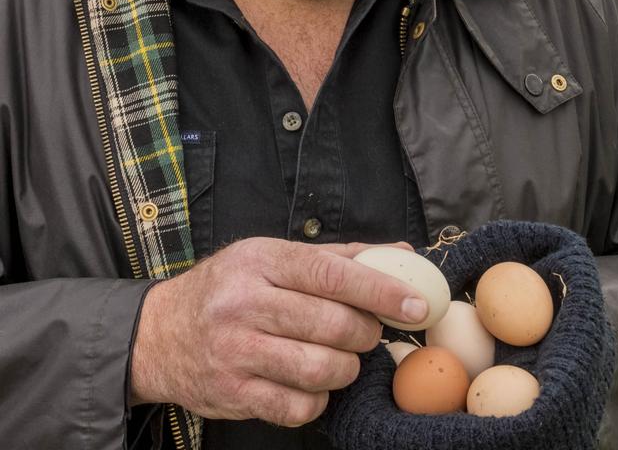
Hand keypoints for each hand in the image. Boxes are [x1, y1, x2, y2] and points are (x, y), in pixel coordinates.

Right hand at [129, 237, 426, 425]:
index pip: (332, 274)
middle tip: (367, 331)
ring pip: (320, 369)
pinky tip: (311, 382)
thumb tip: (400, 253)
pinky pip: (297, 406)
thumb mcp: (272, 257)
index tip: (415, 304)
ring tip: (341, 357)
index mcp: (261, 260)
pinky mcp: (232, 393)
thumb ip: (336, 257)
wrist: (160, 333)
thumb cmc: (228, 287)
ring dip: (345, 368)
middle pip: (332, 325)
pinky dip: (318, 399)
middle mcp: (245, 303)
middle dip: (365, 333)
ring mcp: (236, 351)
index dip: (380, 290)